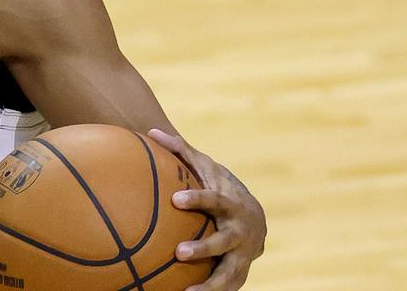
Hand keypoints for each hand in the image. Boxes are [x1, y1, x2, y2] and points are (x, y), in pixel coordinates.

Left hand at [148, 129, 265, 290]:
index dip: (197, 199)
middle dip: (204, 248)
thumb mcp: (205, 169)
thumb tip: (151, 131)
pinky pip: (227, 288)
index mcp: (231, 204)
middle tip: (178, 252)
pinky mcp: (240, 274)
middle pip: (224, 241)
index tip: (176, 199)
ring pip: (229, 273)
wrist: (255, 219)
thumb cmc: (221, 189)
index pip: (214, 200)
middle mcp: (240, 231)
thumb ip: (181, 152)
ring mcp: (243, 256)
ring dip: (210, 285)